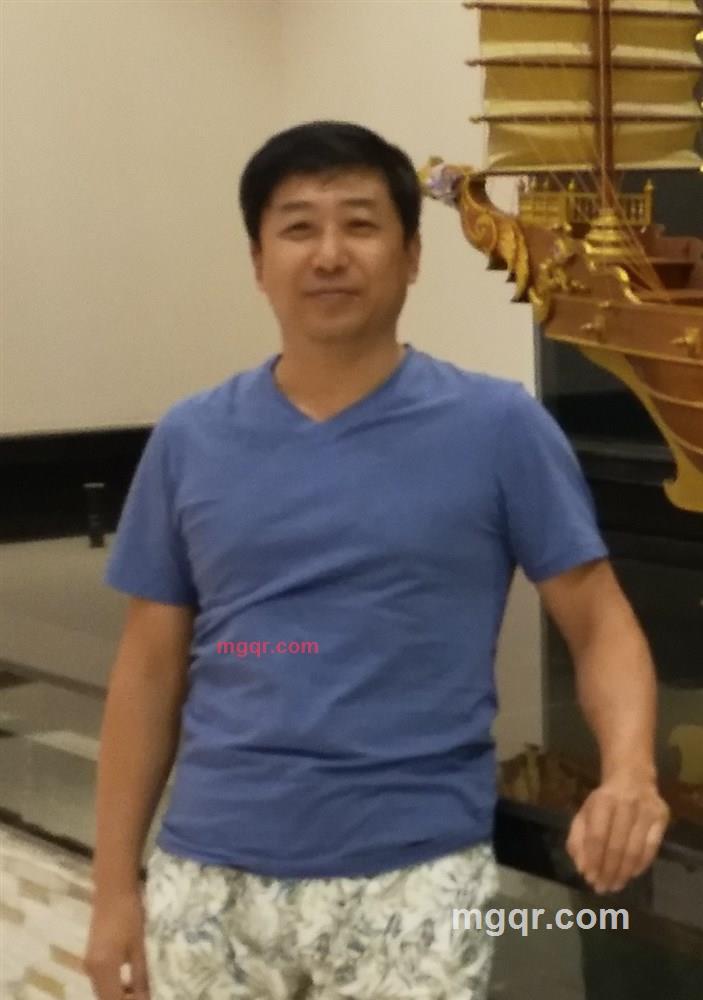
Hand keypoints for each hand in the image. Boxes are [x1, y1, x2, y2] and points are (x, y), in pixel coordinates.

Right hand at [83, 891, 150, 999]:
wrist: (113, 890)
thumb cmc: (130, 915)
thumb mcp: (139, 947)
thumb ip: (140, 976)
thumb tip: (145, 998)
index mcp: (103, 969)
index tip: (147, 999)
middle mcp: (91, 970)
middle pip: (106, 998)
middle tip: (144, 996)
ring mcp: (89, 963)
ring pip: (103, 991)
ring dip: (118, 995)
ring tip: (140, 993)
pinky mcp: (92, 956)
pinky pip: (101, 981)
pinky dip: (114, 986)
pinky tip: (129, 982)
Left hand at [565, 771, 669, 893]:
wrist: (632, 777)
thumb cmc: (604, 801)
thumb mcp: (585, 813)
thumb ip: (578, 839)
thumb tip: (582, 868)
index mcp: (603, 800)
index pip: (597, 835)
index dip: (593, 859)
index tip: (589, 878)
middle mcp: (626, 804)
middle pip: (616, 845)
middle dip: (608, 871)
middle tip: (602, 888)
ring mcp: (646, 810)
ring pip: (635, 849)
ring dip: (623, 873)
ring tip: (615, 886)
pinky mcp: (662, 817)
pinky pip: (652, 848)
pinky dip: (641, 865)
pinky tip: (631, 875)